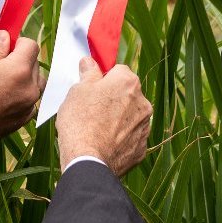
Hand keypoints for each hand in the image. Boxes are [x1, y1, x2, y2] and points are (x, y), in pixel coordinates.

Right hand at [0, 31, 44, 167]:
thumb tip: (6, 38)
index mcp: (20, 70)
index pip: (31, 46)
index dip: (18, 42)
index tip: (7, 45)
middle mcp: (30, 89)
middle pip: (35, 65)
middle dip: (21, 60)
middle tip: (0, 63)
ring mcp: (27, 107)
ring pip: (35, 85)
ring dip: (24, 79)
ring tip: (3, 81)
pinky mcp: (22, 121)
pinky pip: (29, 103)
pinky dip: (21, 96)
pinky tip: (3, 97)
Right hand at [55, 58, 150, 176]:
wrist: (88, 160)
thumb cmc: (80, 121)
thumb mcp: (77, 91)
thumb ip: (88, 74)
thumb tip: (90, 62)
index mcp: (128, 82)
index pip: (118, 71)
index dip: (102, 79)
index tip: (91, 88)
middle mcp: (143, 102)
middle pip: (127, 94)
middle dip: (112, 99)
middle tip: (91, 110)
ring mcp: (144, 127)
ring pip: (129, 117)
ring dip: (117, 119)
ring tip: (96, 130)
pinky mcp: (141, 149)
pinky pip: (130, 138)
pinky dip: (119, 140)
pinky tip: (103, 144)